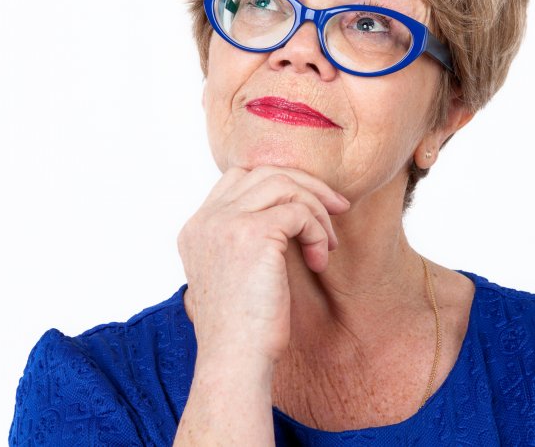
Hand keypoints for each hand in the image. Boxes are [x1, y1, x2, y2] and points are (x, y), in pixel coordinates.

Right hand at [177, 165, 349, 366]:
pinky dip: (317, 231)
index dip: (278, 183)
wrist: (235, 362)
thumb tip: (290, 213)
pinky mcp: (251, 233)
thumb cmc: (244, 328)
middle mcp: (206, 220)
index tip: (308, 204)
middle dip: (306, 185)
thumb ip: (245, 238)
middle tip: (337, 207)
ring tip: (328, 243)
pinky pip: (299, 211)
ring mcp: (225, 223)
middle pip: (263, 171)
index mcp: (197, 228)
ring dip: (316, 209)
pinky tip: (320, 260)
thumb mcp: (236, 273)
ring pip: (284, 185)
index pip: (238, 177)